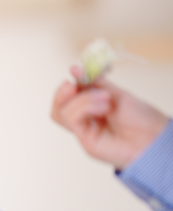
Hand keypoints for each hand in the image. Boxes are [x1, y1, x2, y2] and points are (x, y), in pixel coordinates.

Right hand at [52, 66, 167, 169]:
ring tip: (105, 99)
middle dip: (61, 94)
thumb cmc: (140, 117)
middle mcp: (85, 119)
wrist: (152, 136)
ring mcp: (84, 130)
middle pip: (58, 107)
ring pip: (61, 112)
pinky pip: (72, 120)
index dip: (68, 84)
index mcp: (91, 107)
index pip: (68, 95)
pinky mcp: (85, 141)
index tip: (76, 71)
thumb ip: (94, 83)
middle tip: (73, 85)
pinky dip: (84, 108)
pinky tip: (104, 107)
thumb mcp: (115, 93)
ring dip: (81, 100)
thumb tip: (74, 69)